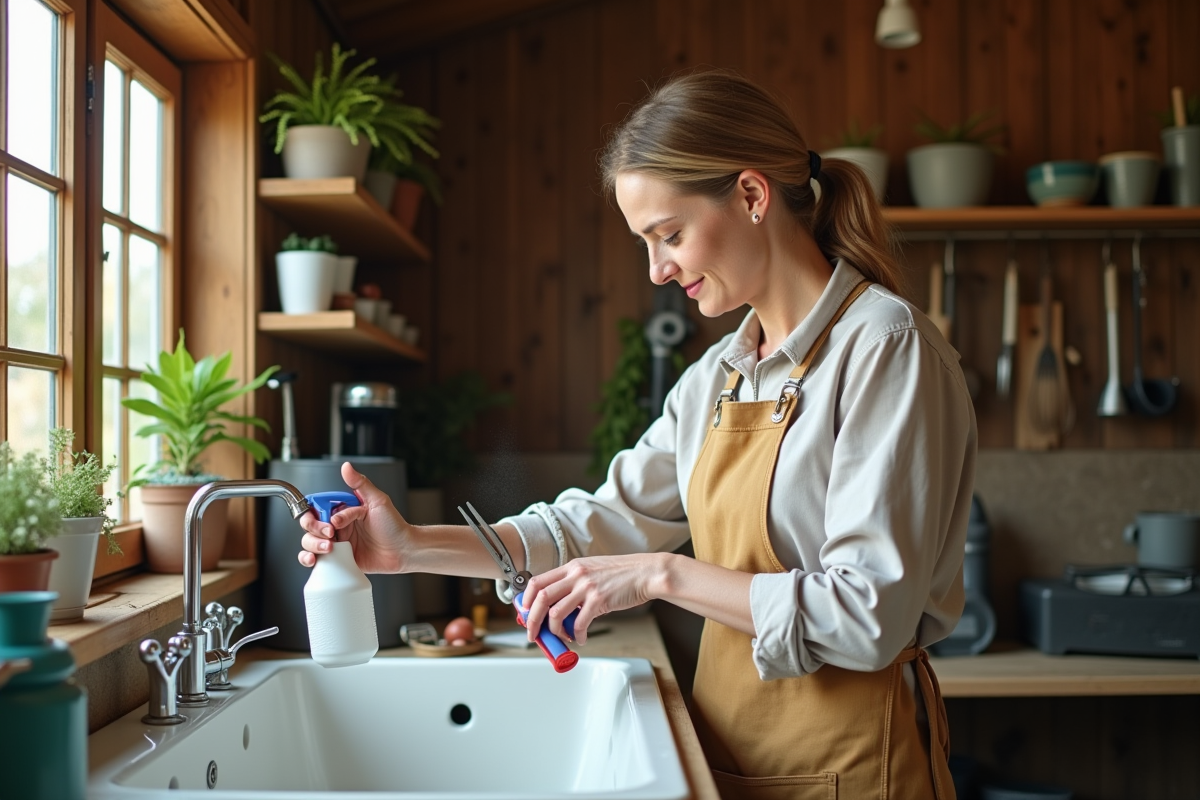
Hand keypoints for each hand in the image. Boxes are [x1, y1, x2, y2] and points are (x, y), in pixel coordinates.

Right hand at [297, 462, 409, 572]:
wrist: (403, 551)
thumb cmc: (393, 526)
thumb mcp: (378, 501)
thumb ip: (361, 484)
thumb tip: (347, 467)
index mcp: (344, 510)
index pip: (318, 507)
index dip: (316, 513)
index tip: (329, 520)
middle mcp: (337, 526)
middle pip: (310, 525)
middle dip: (314, 529)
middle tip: (330, 533)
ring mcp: (337, 543)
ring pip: (309, 541)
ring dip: (313, 544)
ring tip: (330, 548)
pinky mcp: (338, 559)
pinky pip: (317, 559)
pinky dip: (309, 558)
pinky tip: (315, 559)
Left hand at [520, 553, 665, 644]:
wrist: (645, 573)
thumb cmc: (621, 574)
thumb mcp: (592, 571)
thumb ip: (574, 584)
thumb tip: (559, 607)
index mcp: (571, 567)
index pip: (537, 582)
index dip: (526, 600)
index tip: (525, 613)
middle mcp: (576, 575)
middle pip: (541, 598)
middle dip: (532, 620)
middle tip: (533, 633)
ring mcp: (587, 587)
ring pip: (557, 613)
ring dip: (555, 631)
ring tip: (563, 637)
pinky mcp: (599, 600)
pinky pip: (579, 623)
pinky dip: (577, 635)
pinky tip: (581, 638)